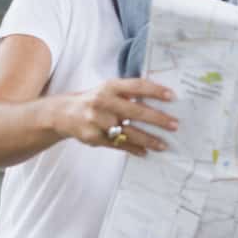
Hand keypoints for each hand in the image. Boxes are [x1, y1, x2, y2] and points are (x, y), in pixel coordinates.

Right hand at [56, 78, 177, 156]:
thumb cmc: (95, 100)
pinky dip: (133, 148)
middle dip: (157, 119)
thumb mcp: (109, 90)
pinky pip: (118, 145)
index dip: (155, 90)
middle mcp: (103, 102)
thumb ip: (130, 93)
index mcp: (110, 87)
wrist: (63, 113)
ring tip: (163, 145)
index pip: (136, 86)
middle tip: (174, 125)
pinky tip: (145, 152)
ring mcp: (97, 121)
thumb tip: (161, 98)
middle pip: (135, 111)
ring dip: (148, 140)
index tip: (172, 96)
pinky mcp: (93, 137)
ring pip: (128, 132)